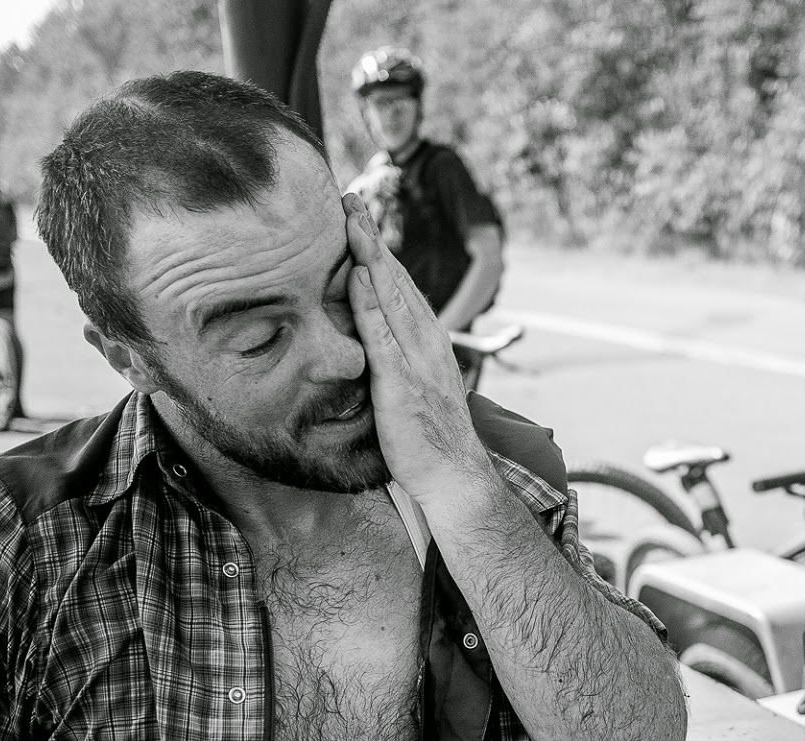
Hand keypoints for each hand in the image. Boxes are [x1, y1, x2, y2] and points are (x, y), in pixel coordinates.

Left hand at [342, 192, 491, 501]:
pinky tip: (358, 277)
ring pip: (392, 297)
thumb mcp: (414, 390)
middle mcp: (426, 343)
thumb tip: (372, 346)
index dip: (378, 252)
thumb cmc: (431, 441)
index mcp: (428, 343)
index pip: (400, 288)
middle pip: (396, 279)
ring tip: (350, 220)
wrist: (454, 477)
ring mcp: (416, 361)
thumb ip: (396, 362)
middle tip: (350, 198)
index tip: (358, 220)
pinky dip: (371, 303)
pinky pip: (384, 335)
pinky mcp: (402, 383)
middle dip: (372, 237)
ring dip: (370, 255)